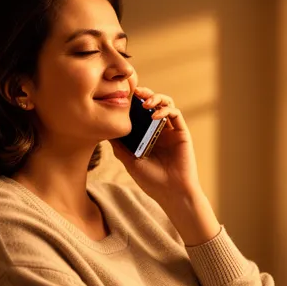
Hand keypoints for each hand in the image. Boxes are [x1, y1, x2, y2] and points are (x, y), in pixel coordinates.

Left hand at [110, 87, 200, 203]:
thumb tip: (104, 130)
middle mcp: (159, 130)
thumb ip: (119, 145)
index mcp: (146, 135)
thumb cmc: (151, 181)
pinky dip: (165, 110)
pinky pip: (175, 114)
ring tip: (145, 103)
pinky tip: (154, 116)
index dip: (132, 103)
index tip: (121, 96)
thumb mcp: (129, 161)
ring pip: (166, 104)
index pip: (139, 113)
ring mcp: (171, 130)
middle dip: (144, 94)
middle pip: (152, 104)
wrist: (171, 193)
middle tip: (134, 91)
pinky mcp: (182, 132)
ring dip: (155, 98)